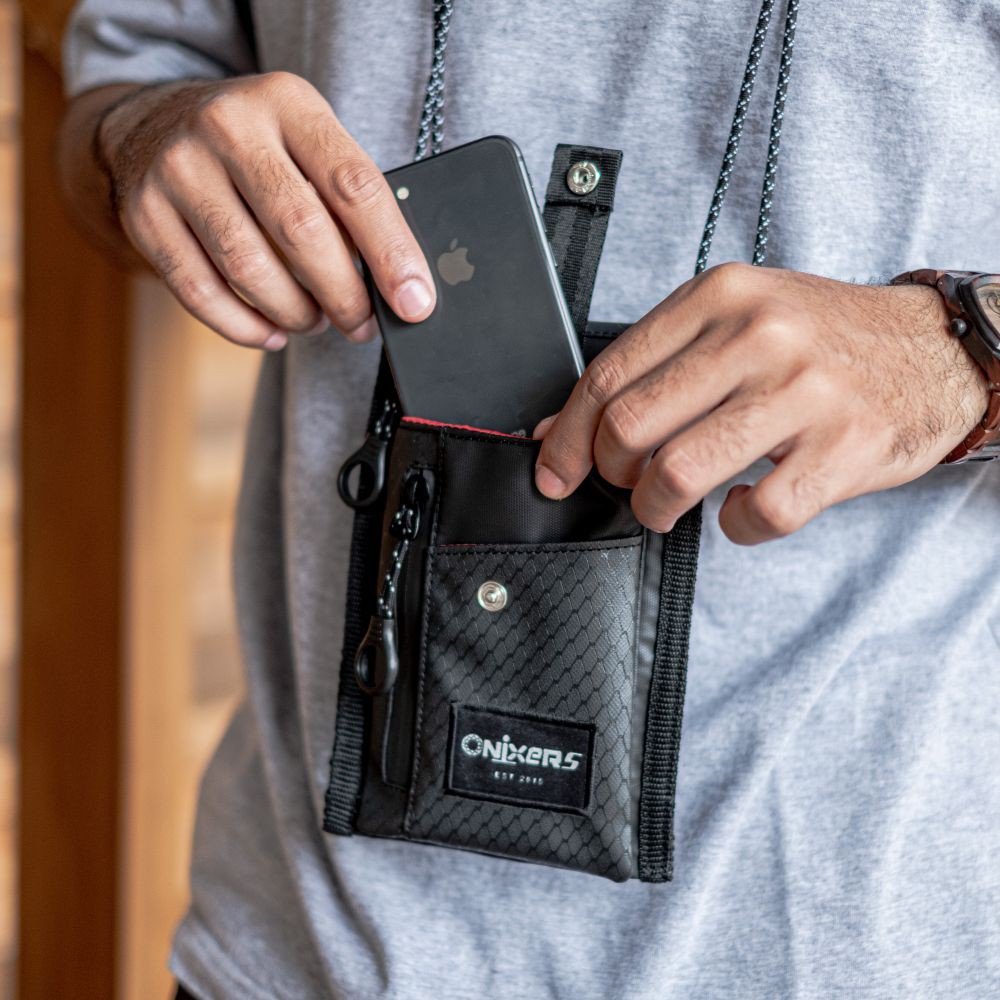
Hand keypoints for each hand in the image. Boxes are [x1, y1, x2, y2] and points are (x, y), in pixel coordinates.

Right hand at [97, 73, 434, 348]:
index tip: (414, 301)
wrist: (152, 124)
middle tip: (363, 324)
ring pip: (250, 269)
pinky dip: (246, 326)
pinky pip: (201, 292)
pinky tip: (273, 330)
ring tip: (317, 321)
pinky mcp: (145, 214)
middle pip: (302, 232)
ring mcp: (180, 169)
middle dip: (344, 295)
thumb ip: (348, 197)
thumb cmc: (256, 146)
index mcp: (288, 102)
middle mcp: (228, 126)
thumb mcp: (306, 140)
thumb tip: (401, 281)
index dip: (391, 252)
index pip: (354, 185)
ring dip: (296, 313)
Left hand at [533, 263, 989, 544]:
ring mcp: (803, 392)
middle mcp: (758, 336)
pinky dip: (737, 527)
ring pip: (679, 473)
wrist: (931, 349)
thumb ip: (653, 365)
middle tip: (627, 483)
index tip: (555, 471)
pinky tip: (743, 510)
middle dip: (610, 473)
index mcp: (718, 296)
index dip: (567, 436)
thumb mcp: (735, 321)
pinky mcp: (843, 448)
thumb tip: (563, 428)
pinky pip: (758, 515)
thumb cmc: (819, 341)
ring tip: (668, 505)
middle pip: (630, 426)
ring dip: (656, 507)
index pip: (607, 374)